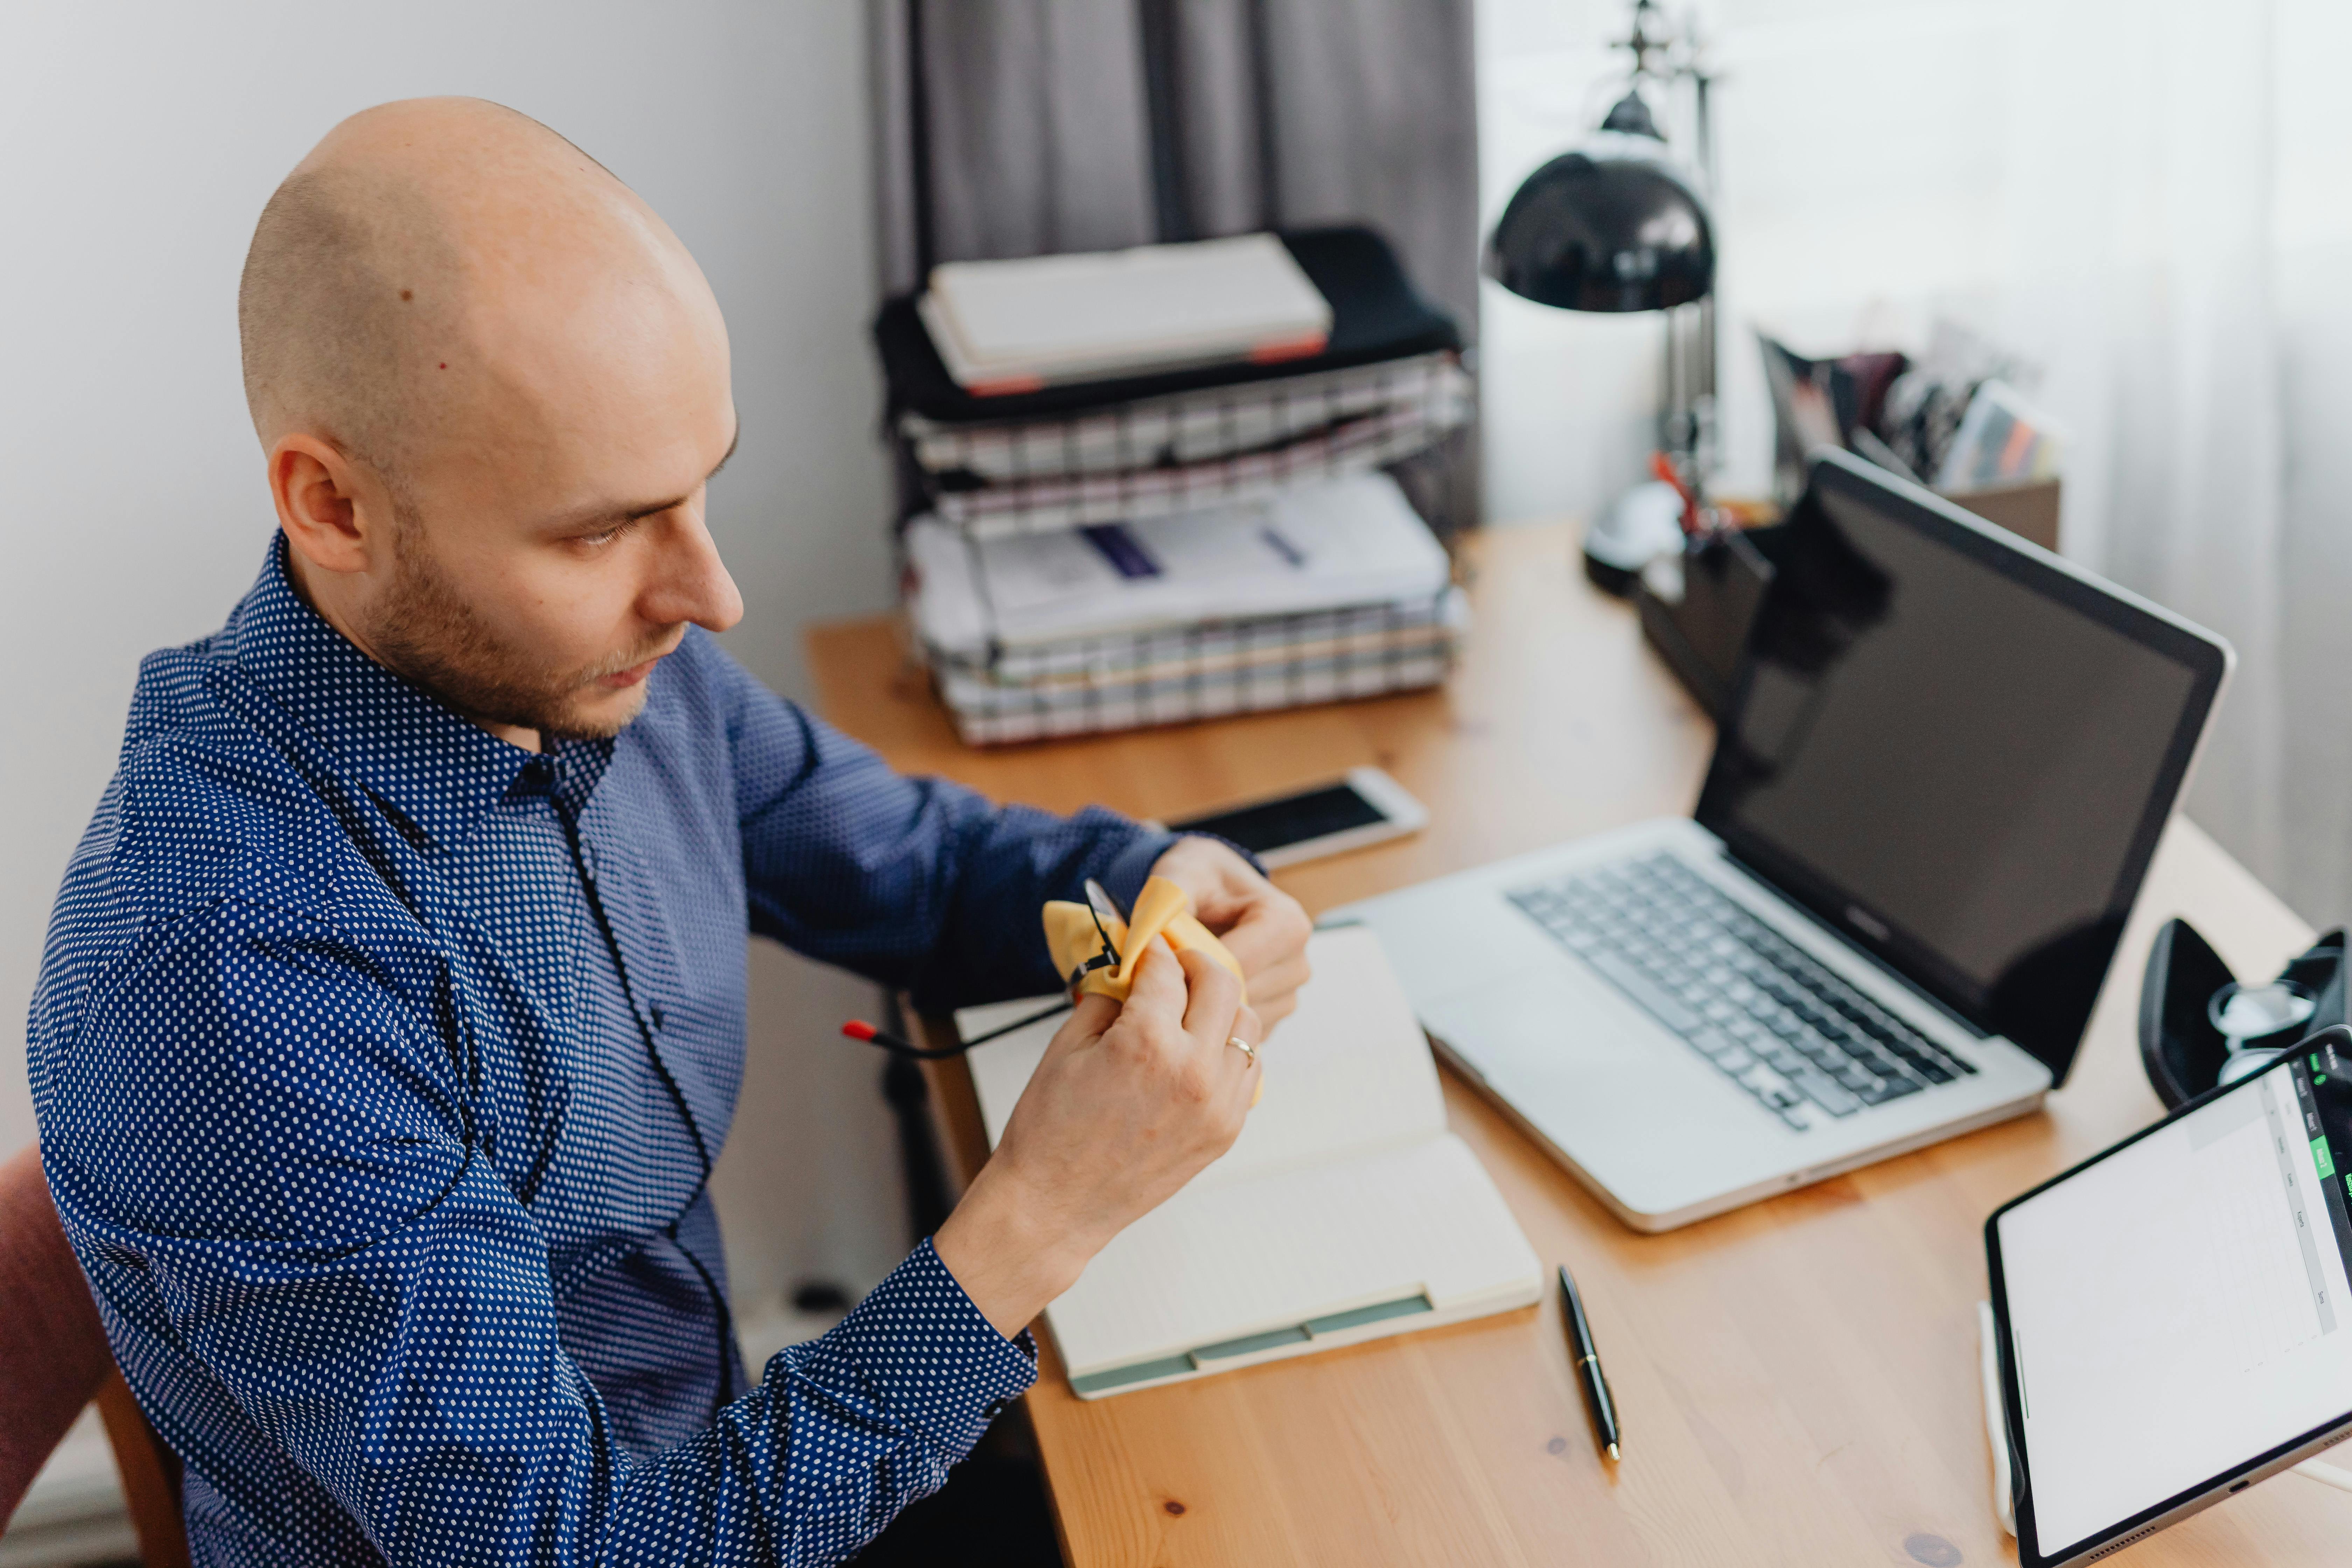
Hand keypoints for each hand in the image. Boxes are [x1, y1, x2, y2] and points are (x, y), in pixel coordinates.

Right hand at [933, 939, 1260, 1336]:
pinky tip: (1200, 1049)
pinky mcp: (1225, 1131)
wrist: (1055, 1207)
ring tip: (1190, 1008)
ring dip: (1221, 1006)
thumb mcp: (1067, 1047)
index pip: (1168, 969)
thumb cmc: (1049, 1132)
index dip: (1155, 950)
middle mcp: (1193, 1072)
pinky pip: (1249, 1069)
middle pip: (1222, 984)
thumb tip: (1131, 967)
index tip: (1150, 946)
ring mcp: (1217, 1105)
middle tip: (1175, 965)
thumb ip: (1107, 998)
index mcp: (1147, 1044)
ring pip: (1247, 1024)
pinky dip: (1230, 1049)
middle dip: (1196, 964)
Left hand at [1148, 835, 1312, 1029]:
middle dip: (1192, 993)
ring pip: (1235, 1022)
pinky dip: (1209, 1024)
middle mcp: (1297, 963)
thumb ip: (1167, 898)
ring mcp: (1289, 993)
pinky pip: (1237, 1034)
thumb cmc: (1199, 878)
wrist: (1213, 890)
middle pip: (1238, 999)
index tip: (1155, 965)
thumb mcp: (1181, 874)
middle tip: (1154, 981)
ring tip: (1170, 987)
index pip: (1235, 967)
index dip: (1188, 970)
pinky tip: (1188, 1001)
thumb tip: (1149, 934)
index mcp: (1286, 924)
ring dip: (1198, 1012)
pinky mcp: (1273, 1015)